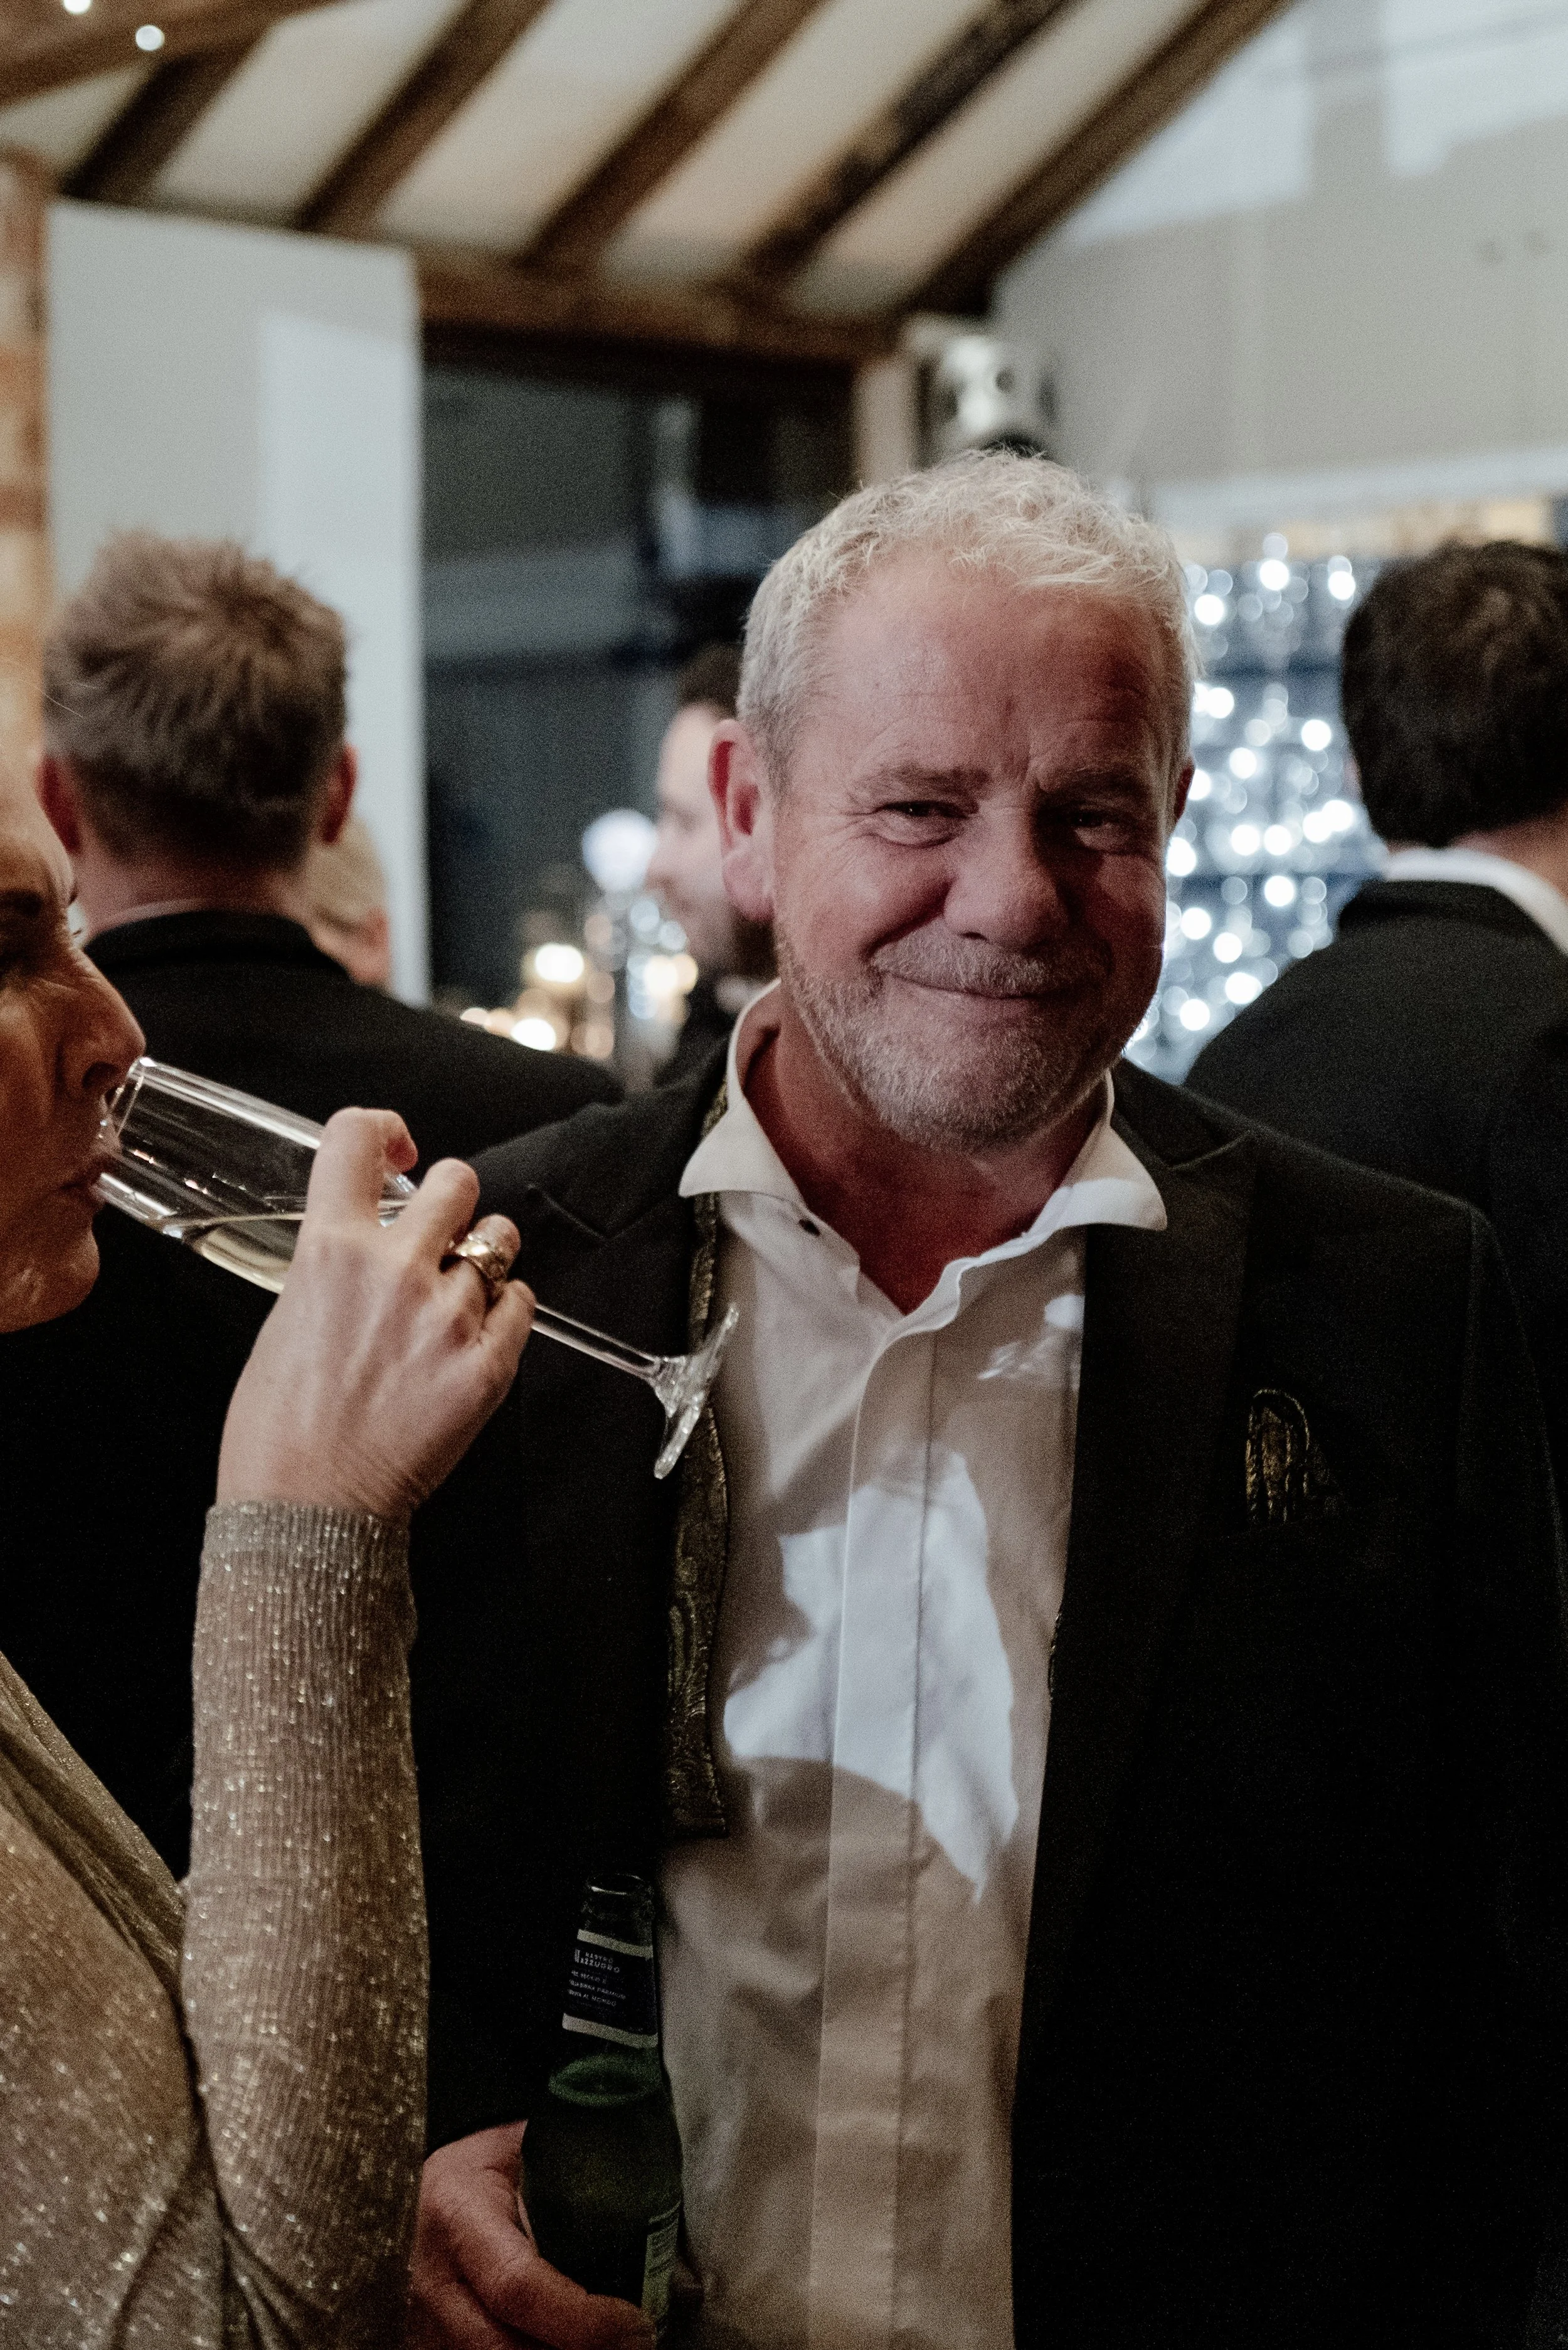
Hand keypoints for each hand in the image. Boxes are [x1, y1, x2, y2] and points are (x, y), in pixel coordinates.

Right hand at [217, 1110, 532, 1519]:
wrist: (307, 1510)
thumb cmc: (278, 1430)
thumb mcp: (282, 1321)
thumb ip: (330, 1270)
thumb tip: (364, 1252)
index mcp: (329, 1252)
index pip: (357, 1137)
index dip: (385, 1130)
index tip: (397, 1152)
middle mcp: (395, 1272)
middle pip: (458, 1180)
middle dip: (453, 1200)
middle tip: (441, 1232)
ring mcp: (448, 1318)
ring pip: (500, 1244)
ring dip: (484, 1260)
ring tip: (458, 1296)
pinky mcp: (487, 1366)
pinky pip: (524, 1304)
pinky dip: (506, 1312)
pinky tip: (476, 1335)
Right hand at [408, 2123, 654, 2348]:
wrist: (448, 2171)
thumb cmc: (507, 2157)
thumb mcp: (544, 2155)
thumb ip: (603, 2198)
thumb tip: (683, 2277)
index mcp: (458, 2213)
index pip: (518, 2286)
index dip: (581, 2319)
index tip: (638, 2324)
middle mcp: (434, 2278)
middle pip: (502, 2349)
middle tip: (637, 2344)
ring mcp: (426, 2322)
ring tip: (613, 2343)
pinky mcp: (433, 2345)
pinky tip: (576, 2346)